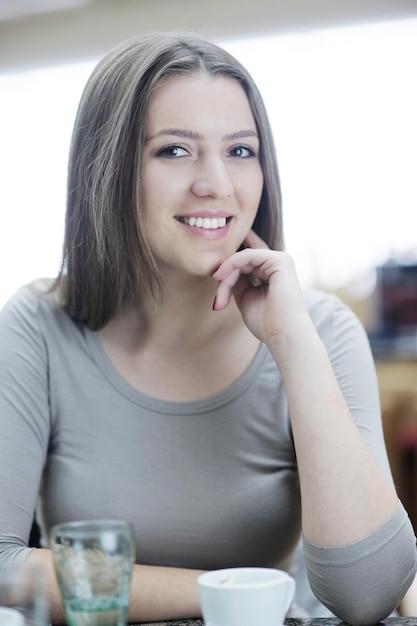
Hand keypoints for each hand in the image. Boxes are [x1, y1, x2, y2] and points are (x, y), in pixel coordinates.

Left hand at [211, 230, 308, 345]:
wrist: (283, 336)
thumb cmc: (266, 323)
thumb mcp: (244, 297)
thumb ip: (235, 281)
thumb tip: (222, 269)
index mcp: (271, 272)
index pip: (243, 263)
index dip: (226, 274)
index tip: (217, 297)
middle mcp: (276, 263)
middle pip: (240, 260)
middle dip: (224, 278)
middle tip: (218, 300)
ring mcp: (280, 260)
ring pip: (241, 258)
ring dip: (226, 276)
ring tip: (221, 297)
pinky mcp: (280, 260)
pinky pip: (248, 255)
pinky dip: (231, 265)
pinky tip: (221, 278)